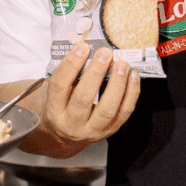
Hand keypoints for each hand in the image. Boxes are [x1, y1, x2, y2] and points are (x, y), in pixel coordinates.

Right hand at [13, 42, 139, 157]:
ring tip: (121, 64)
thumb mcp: (54, 93)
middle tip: (105, 53)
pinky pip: (124, 113)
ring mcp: (92, 131)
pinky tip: (133, 76)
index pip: (59, 86)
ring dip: (117, 84)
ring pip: (107, 109)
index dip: (71, 65)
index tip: (83, 47)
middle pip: (83, 99)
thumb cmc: (60, 107)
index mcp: (53, 111)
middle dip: (95, 73)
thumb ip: (66, 75)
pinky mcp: (110, 131)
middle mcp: (71, 124)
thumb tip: (85, 49)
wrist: (65, 137)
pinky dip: (131, 93)